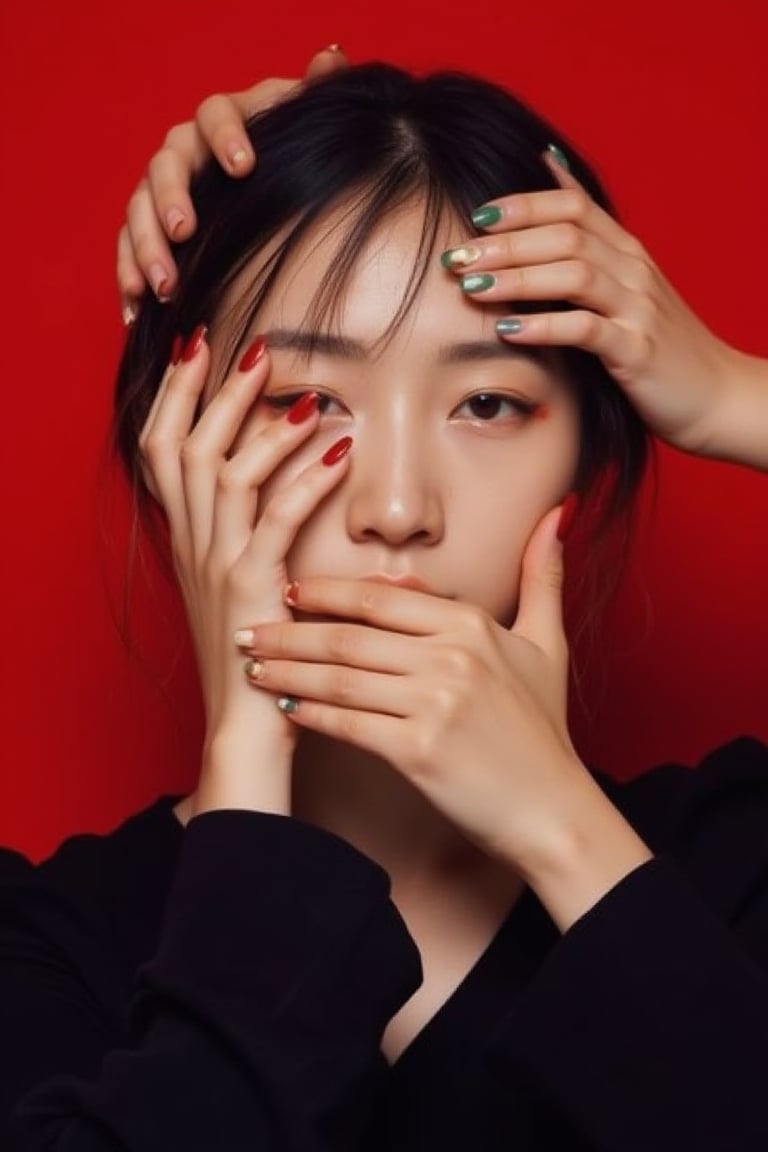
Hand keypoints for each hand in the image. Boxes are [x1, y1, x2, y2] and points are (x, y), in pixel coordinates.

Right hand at [118, 45, 346, 321]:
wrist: (273, 193)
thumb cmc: (290, 158)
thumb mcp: (306, 129)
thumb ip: (316, 94)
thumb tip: (330, 59)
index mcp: (223, 122)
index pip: (216, 114)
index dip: (226, 136)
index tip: (245, 166)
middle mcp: (185, 152)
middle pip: (165, 166)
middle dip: (171, 199)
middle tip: (183, 231)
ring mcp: (163, 192)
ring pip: (139, 211)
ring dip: (146, 247)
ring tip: (164, 285)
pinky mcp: (150, 232)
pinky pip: (127, 250)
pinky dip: (128, 278)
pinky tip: (135, 309)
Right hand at [138, 330, 351, 814]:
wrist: (243, 729)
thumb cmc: (254, 655)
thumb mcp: (238, 586)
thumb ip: (247, 534)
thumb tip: (275, 481)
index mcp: (187, 539)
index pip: (162, 449)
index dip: (174, 396)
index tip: (196, 348)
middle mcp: (193, 545)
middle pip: (187, 447)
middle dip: (215, 392)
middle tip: (253, 347)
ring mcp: (217, 565)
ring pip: (225, 473)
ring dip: (262, 426)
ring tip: (301, 391)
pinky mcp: (249, 589)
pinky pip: (274, 521)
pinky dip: (305, 481)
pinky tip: (337, 452)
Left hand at [235, 503, 652, 928]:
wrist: (555, 813)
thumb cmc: (543, 731)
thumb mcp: (549, 644)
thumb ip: (544, 576)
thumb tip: (556, 512)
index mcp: (471, 623)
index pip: (381, 597)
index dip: (327, 593)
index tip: (288, 592)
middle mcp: (451, 656)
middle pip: (348, 634)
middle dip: (288, 631)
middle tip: (247, 628)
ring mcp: (435, 703)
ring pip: (339, 676)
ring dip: (287, 670)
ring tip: (252, 666)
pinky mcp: (418, 751)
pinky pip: (347, 723)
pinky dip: (310, 714)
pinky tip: (285, 708)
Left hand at [443, 152, 737, 459]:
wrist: (716, 394)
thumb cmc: (659, 344)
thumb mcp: (627, 285)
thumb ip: (589, 238)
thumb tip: (549, 168)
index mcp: (627, 252)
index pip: (572, 205)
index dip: (523, 205)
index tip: (475, 217)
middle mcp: (634, 271)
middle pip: (566, 235)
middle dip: (506, 243)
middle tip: (456, 257)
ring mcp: (638, 310)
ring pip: (575, 275)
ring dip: (518, 278)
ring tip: (472, 287)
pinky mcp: (637, 352)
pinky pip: (586, 330)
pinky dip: (544, 326)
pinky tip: (507, 330)